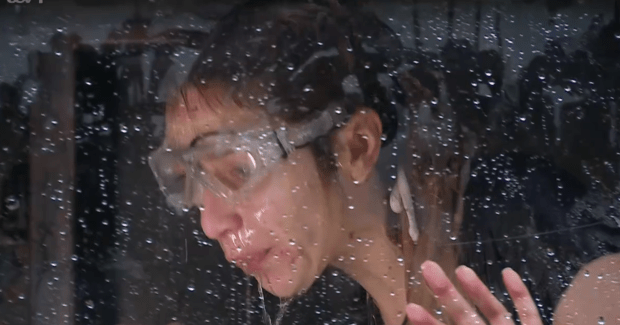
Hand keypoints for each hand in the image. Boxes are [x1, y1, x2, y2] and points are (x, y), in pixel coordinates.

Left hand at [406, 261, 542, 324]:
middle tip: (427, 268)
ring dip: (478, 290)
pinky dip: (521, 294)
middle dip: (446, 293)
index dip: (429, 322)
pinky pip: (529, 313)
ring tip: (461, 270)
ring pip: (494, 311)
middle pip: (465, 316)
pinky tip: (508, 272)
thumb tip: (418, 316)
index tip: (411, 305)